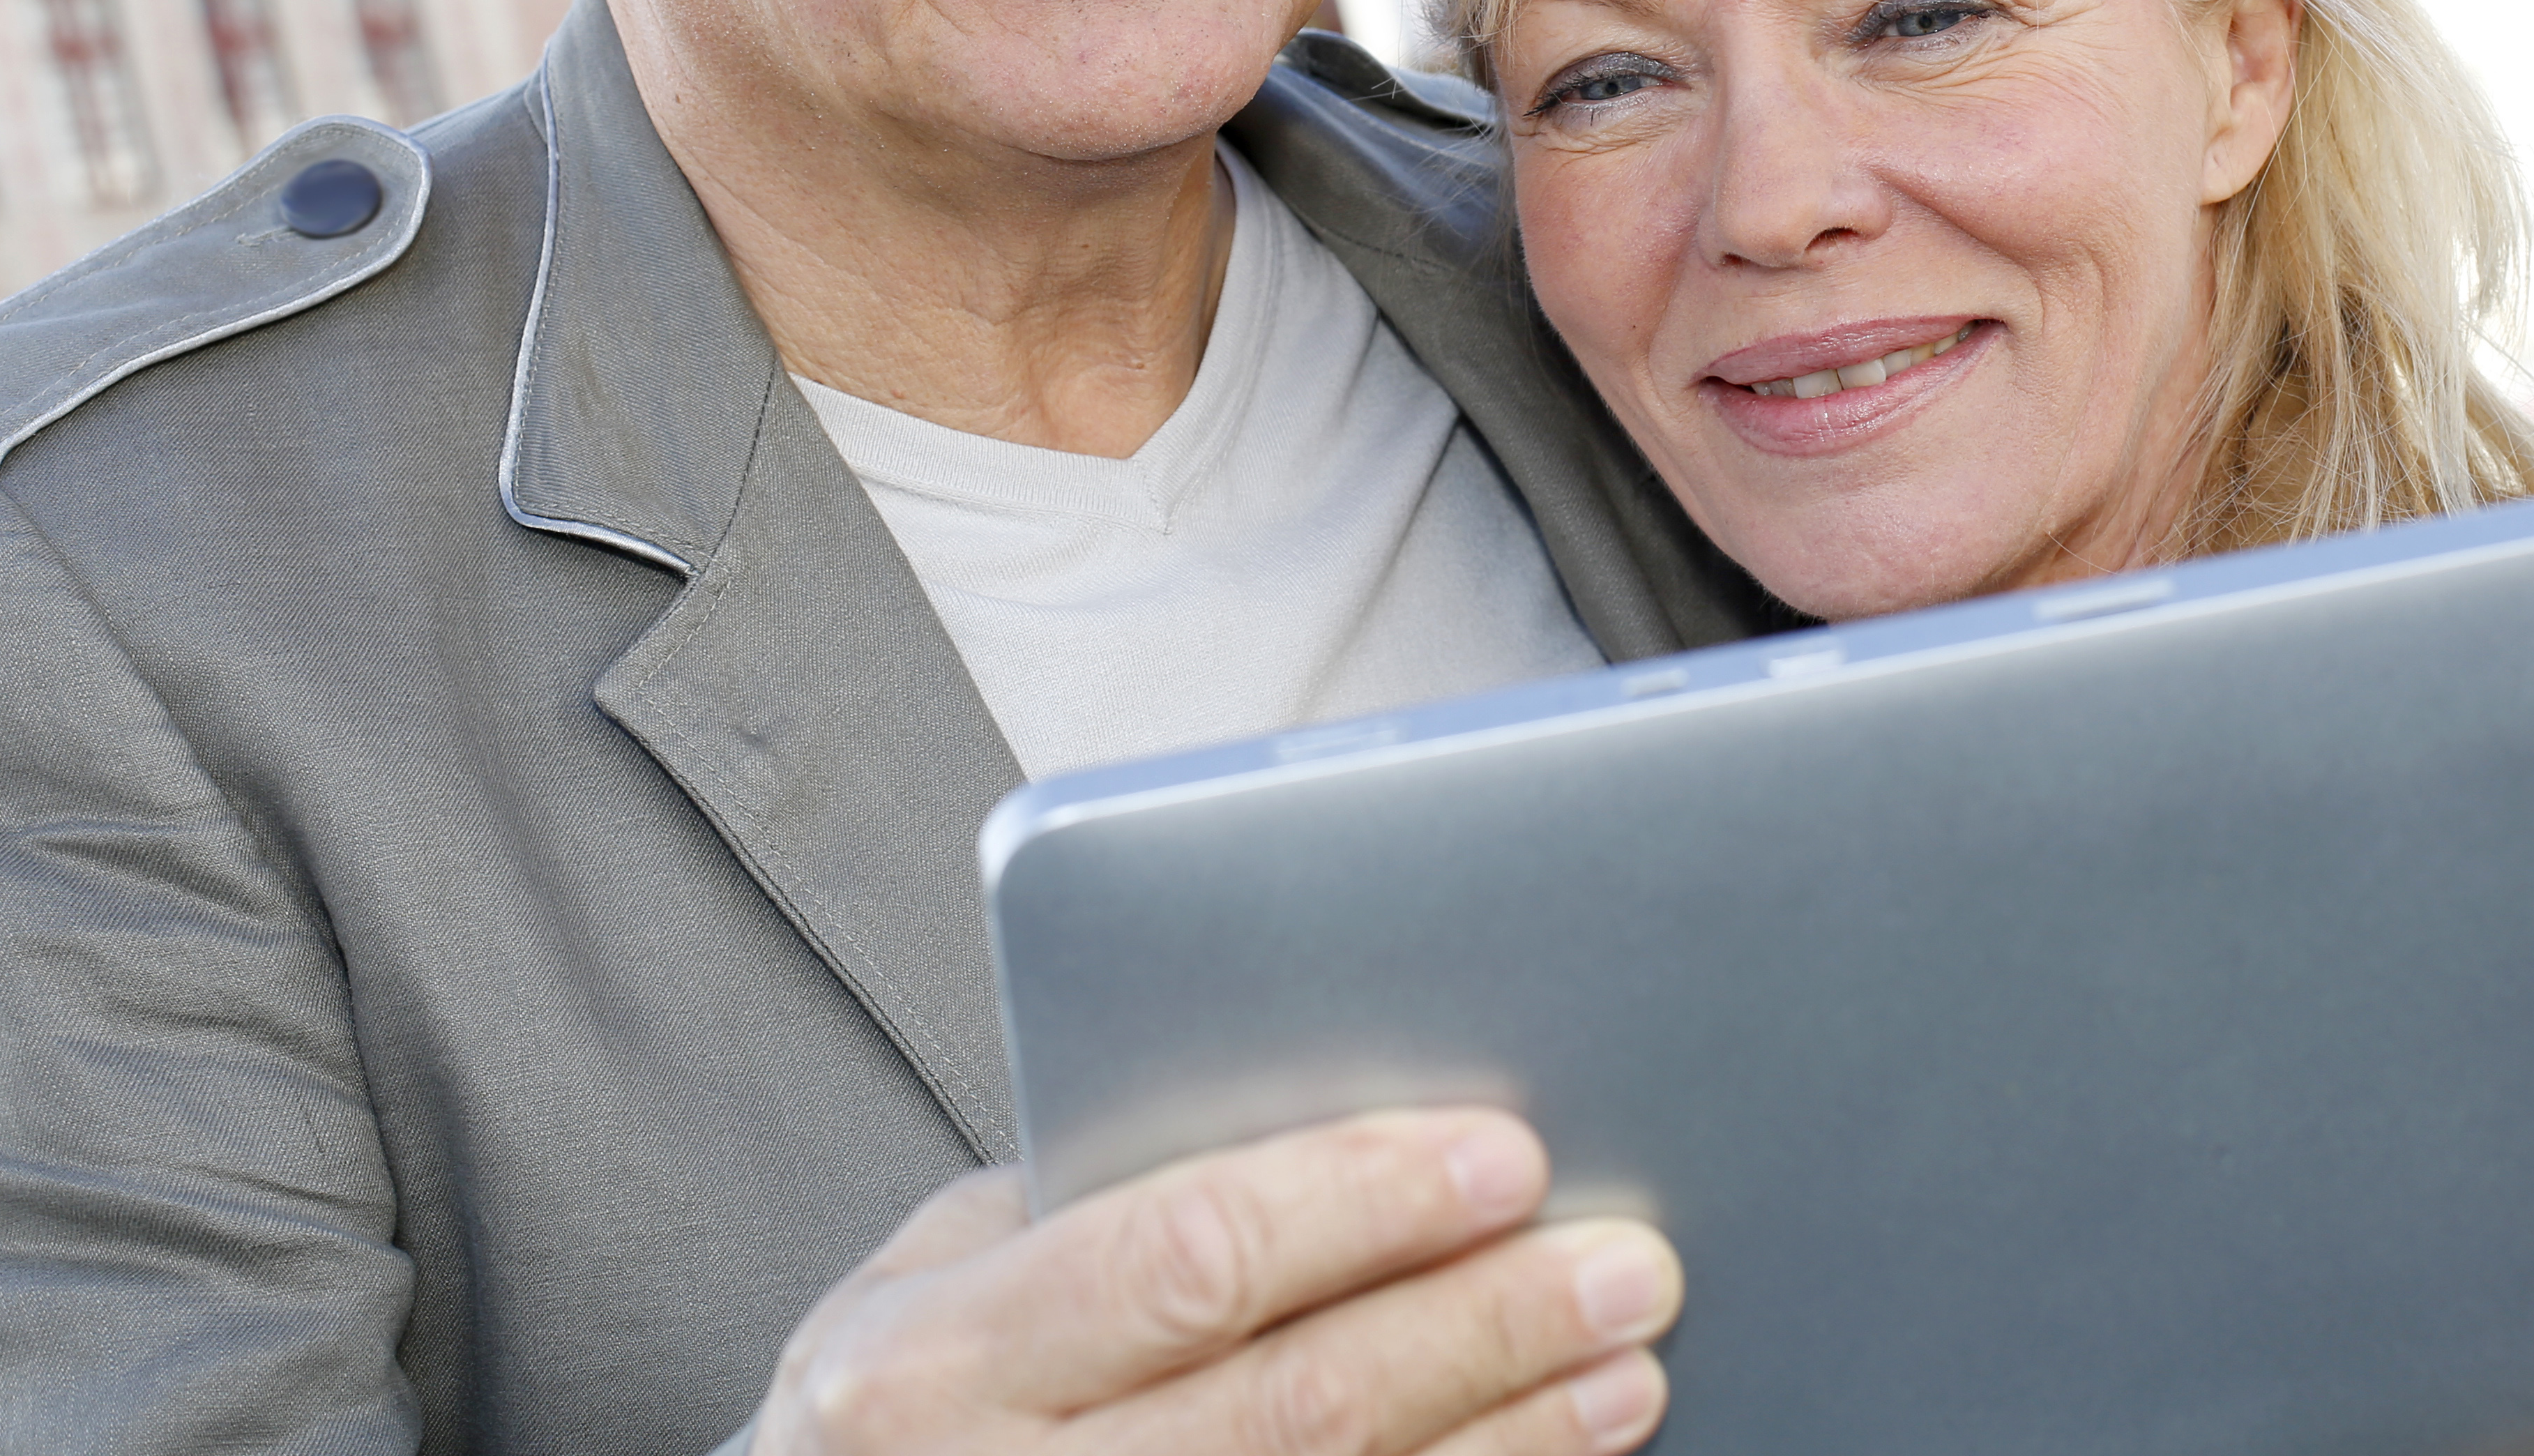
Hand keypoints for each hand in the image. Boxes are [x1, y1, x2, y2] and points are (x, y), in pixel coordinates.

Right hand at [749, 1106, 1681, 1454]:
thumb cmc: (908, 1400)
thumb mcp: (944, 1275)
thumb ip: (1107, 1196)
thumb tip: (1342, 1110)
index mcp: (931, 1360)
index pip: (1185, 1258)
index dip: (1359, 1203)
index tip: (1507, 1155)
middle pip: (1293, 1408)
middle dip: (1481, 1326)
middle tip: (1624, 1262)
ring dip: (1509, 1442)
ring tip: (1622, 1368)